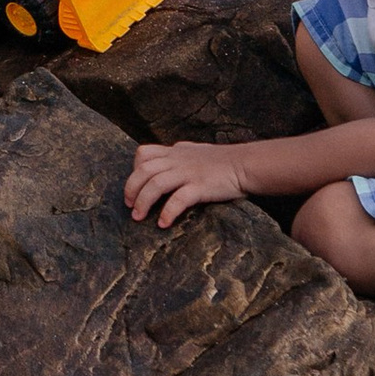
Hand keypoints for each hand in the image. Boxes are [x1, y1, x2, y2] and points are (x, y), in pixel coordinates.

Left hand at [124, 140, 249, 227]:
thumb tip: (171, 154)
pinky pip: (178, 199)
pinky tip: (163, 224)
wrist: (245, 164)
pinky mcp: (200, 186)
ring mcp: (188, 173)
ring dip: (143, 202)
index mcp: (175, 152)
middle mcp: (178, 160)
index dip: (134, 170)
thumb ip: (180, 154)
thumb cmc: (222, 160)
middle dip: (131, 189)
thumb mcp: (196, 151)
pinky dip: (168, 212)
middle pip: (144, 170)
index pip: (144, 153)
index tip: (135, 186)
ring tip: (138, 218)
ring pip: (156, 184)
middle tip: (129, 206)